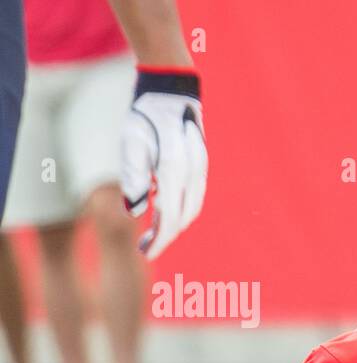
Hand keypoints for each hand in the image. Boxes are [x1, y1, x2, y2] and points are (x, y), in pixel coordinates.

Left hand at [120, 68, 207, 258]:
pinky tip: (163, 207)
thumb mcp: (131, 145)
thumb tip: (135, 212)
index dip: (159, 239)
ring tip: (153, 229)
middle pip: (183, 218)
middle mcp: (193, 173)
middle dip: (166, 235)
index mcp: (173, 169)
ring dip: (174, 224)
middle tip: (145, 246)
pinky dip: (180, 209)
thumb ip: (133, 179)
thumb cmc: (145, 118)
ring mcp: (201, 170)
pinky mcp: (202, 167)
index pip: (170, 217)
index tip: (146, 253)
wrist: (171, 93)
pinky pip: (194, 197)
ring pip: (192, 209)